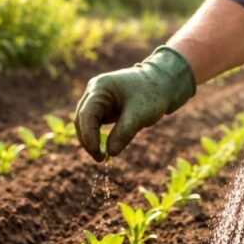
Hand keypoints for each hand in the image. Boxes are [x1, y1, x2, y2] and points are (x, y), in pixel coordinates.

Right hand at [74, 46, 195, 161]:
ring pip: (85, 122)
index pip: (86, 114)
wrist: (162, 84)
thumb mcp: (139, 115)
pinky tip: (104, 148)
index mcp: (100, 87)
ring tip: (102, 156)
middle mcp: (94, 90)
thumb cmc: (152, 94)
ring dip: (90, 139)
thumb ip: (124, 133)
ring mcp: (96, 97)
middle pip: (81, 119)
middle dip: (88, 140)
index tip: (98, 154)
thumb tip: (110, 153)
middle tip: (100, 159)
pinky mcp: (102, 105)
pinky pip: (93, 123)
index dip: (89, 136)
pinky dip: (96, 135)